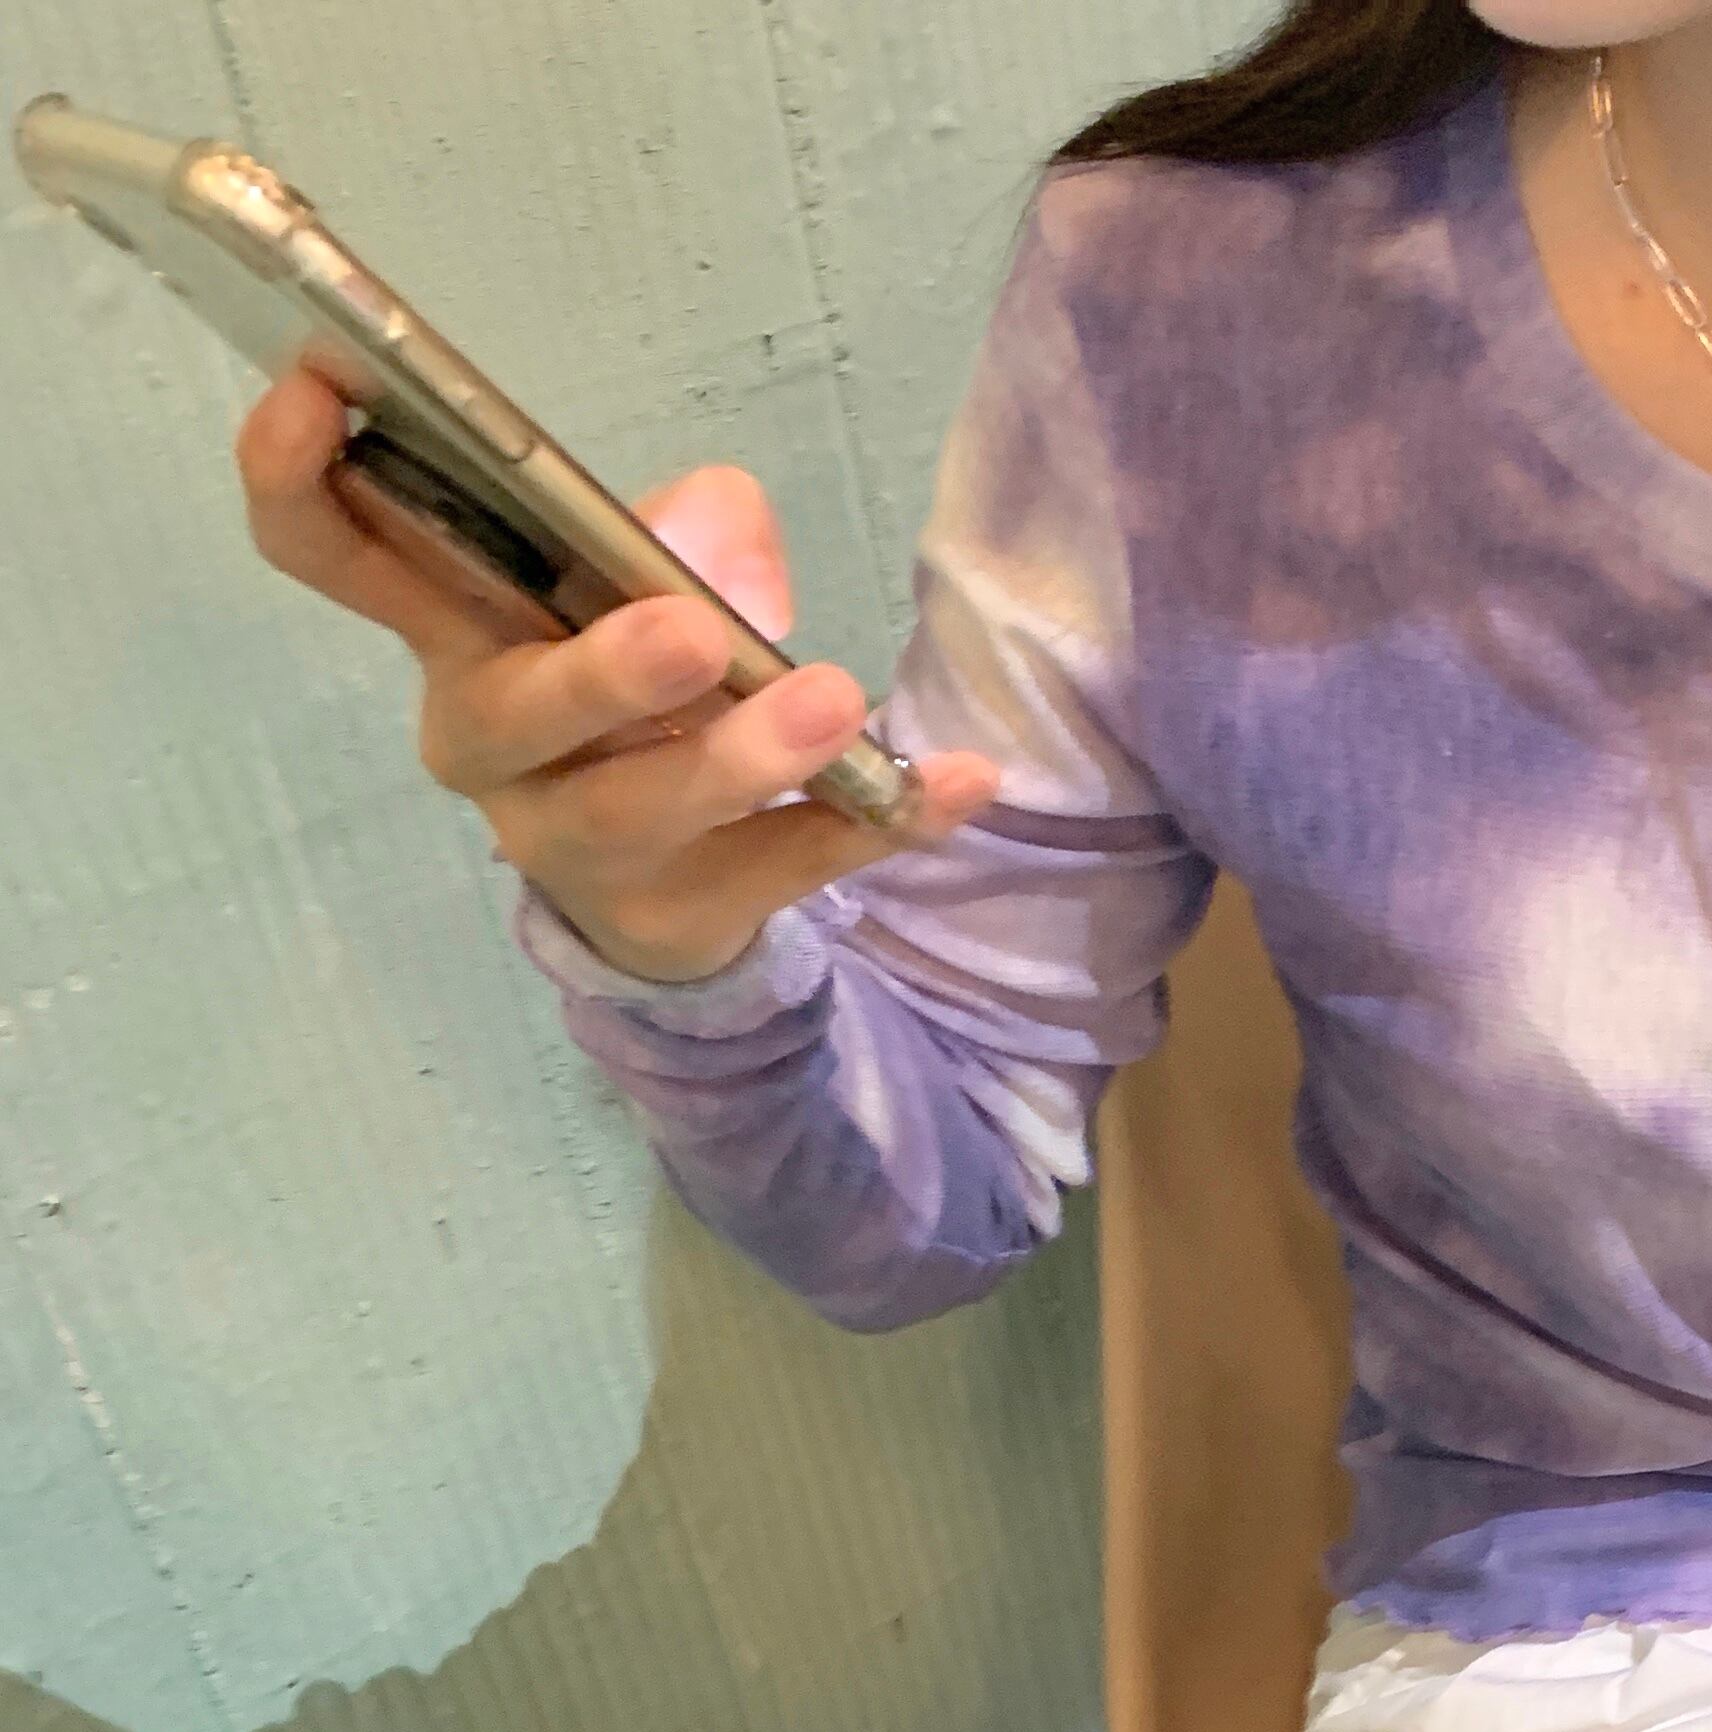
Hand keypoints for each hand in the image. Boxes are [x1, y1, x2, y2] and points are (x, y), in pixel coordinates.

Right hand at [235, 367, 997, 983]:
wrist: (669, 883)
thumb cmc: (628, 695)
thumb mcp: (637, 589)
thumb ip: (677, 539)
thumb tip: (723, 540)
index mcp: (453, 631)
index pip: (330, 551)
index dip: (298, 475)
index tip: (320, 384)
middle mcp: (489, 741)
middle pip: (510, 711)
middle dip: (601, 672)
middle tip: (689, 630)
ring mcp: (574, 844)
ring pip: (640, 809)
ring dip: (742, 756)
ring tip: (837, 703)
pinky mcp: (678, 916)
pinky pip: (788, 869)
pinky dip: (880, 823)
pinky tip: (963, 784)